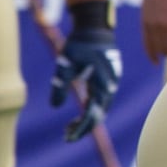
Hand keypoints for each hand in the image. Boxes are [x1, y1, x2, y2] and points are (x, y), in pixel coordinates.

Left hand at [52, 1, 122, 141]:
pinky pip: (102, 101)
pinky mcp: (108, 80)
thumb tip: (55, 107)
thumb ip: (60, 85)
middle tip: (66, 136)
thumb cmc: (79, 45)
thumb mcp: (65, 64)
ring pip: (101, 108)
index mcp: (102, 84)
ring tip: (69, 127)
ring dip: (87, 120)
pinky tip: (79, 115)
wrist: (95, 29)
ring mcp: (111, 83)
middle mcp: (110, 86)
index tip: (68, 138)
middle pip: (100, 114)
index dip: (81, 127)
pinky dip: (91, 110)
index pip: (93, 113)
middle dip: (84, 127)